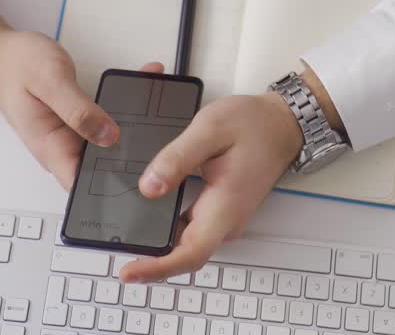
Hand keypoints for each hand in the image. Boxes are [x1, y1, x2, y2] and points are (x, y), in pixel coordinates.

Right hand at [0, 0, 163, 188]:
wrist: (2, 53)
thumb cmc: (16, 67)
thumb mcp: (49, 82)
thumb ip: (78, 109)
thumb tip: (109, 136)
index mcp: (52, 149)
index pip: (83, 187)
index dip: (111, 192)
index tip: (142, 183)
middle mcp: (64, 147)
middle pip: (104, 167)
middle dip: (136, 156)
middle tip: (168, 140)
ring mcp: (73, 134)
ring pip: (111, 142)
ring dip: (136, 127)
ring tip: (163, 108)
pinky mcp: (81, 120)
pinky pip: (108, 119)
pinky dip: (128, 105)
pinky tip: (145, 84)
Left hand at [118, 92, 304, 282]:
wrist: (281, 124)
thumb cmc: (253, 125)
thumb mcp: (210, 129)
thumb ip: (177, 158)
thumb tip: (148, 187)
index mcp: (225, 206)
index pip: (190, 253)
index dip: (157, 269)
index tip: (129, 271)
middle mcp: (225, 221)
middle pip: (183, 253)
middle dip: (149, 257)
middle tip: (113, 247)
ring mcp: (223, 218)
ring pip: (185, 242)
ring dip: (156, 243)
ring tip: (123, 232)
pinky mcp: (219, 211)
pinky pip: (190, 228)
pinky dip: (166, 227)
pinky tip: (146, 212)